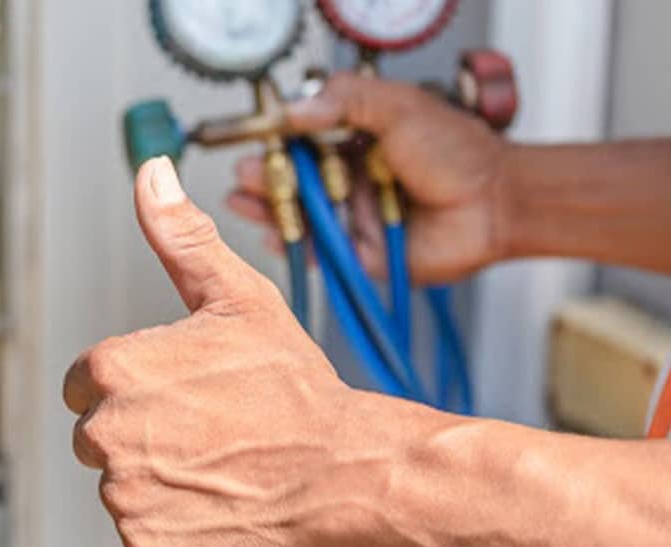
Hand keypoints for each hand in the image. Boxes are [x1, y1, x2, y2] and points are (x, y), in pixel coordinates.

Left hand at [64, 157, 410, 546]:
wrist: (342, 469)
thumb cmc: (293, 387)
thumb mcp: (236, 297)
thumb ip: (179, 237)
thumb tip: (151, 175)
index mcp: (113, 370)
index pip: (84, 383)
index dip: (132, 385)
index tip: (178, 391)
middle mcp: (107, 433)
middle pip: (97, 434)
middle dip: (140, 431)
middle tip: (204, 427)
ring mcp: (126, 494)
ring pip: (120, 483)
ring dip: (157, 477)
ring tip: (215, 462)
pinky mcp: (147, 543)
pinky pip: (142, 530)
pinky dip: (171, 523)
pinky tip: (214, 498)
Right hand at [227, 72, 511, 283]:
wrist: (495, 203)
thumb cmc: (458, 153)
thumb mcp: (399, 107)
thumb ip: (346, 101)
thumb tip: (294, 110)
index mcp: (354, 142)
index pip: (301, 141)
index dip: (275, 142)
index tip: (256, 140)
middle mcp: (347, 180)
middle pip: (291, 181)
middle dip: (262, 178)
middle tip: (244, 174)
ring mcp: (350, 217)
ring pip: (297, 216)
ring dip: (267, 209)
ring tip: (244, 200)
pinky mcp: (357, 253)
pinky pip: (316, 252)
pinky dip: (292, 245)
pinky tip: (273, 233)